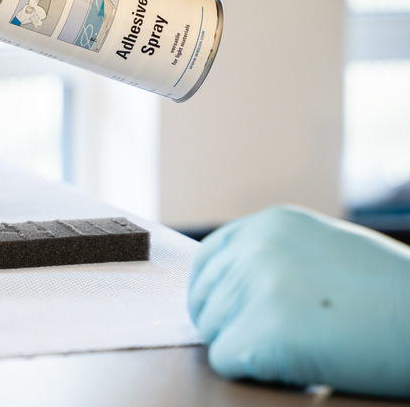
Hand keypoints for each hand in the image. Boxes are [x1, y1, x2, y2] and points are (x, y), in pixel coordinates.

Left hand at [188, 204, 409, 397]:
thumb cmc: (395, 297)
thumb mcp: (326, 251)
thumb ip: (276, 257)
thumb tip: (226, 286)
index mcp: (271, 223)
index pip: (208, 260)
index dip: (214, 294)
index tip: (228, 316)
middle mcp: (257, 245)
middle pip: (206, 300)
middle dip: (234, 327)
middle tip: (284, 340)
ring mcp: (258, 285)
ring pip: (214, 333)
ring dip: (251, 350)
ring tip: (309, 346)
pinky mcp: (264, 330)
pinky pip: (227, 361)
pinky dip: (258, 373)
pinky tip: (304, 364)